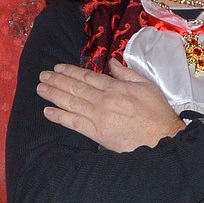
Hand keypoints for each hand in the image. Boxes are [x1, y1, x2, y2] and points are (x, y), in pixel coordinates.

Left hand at [37, 58, 183, 151]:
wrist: (162, 139)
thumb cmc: (157, 113)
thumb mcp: (146, 86)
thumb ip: (126, 74)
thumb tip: (111, 63)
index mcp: (116, 87)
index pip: (87, 76)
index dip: (70, 71)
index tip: (57, 68)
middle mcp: (104, 100)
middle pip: (75, 87)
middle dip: (56, 80)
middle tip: (42, 75)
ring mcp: (98, 117)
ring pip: (71, 102)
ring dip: (53, 94)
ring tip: (40, 88)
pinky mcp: (97, 133)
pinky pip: (74, 123)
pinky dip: (59, 116)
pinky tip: (47, 111)